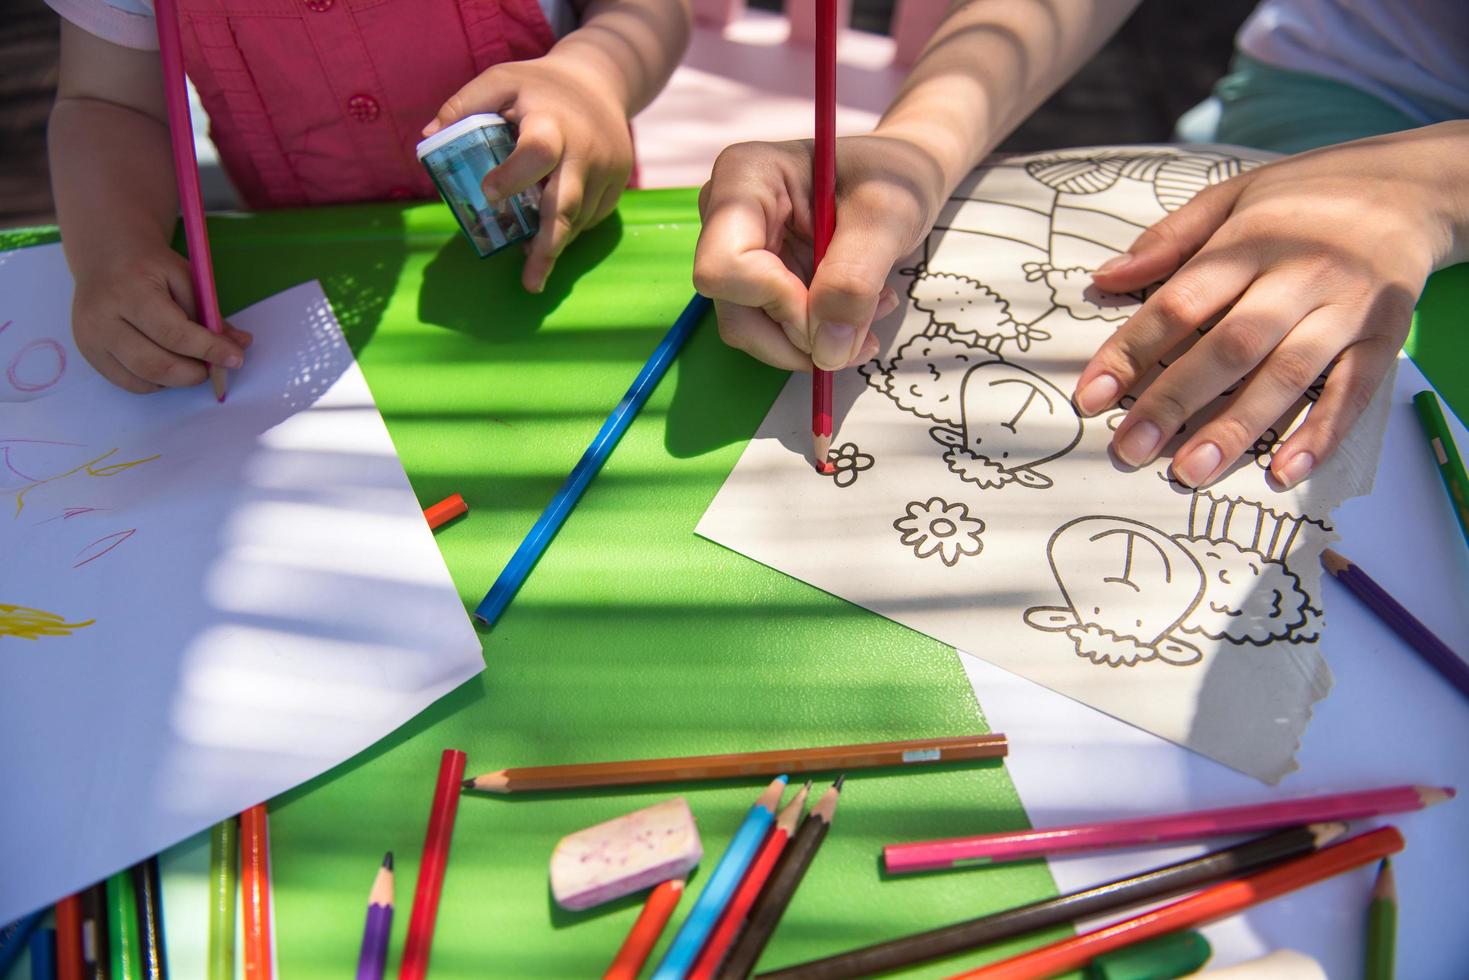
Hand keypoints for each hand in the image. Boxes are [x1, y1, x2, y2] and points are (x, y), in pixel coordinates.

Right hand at [71, 244, 251, 393]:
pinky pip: (129, 382)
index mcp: (129, 291)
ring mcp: (90, 339)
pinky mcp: (88, 354)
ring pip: (143, 379)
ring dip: (177, 380)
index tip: (235, 358)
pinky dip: (157, 381)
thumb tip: (240, 345)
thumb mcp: (186, 278)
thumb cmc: (150, 267)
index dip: (209, 350)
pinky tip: (168, 364)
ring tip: (192, 363)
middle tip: (213, 367)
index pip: (174, 333)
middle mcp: (102, 318)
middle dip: (193, 373)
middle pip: (155, 364)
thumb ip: (211, 313)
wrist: (105, 258)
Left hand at [425, 55, 633, 292]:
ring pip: (578, 220)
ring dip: (553, 244)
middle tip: (530, 283)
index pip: (537, 152)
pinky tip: (550, 238)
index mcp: (552, 123)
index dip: (514, 175)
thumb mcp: (500, 81)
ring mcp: (606, 172)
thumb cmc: (538, 87)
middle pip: (567, 205)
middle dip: (548, 246)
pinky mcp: (616, 187)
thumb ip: (464, 105)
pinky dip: (569, 231)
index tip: (489, 193)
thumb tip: (428, 140)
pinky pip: (590, 219)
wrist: (601, 82)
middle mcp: (585, 151)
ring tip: (532, 267)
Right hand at [692, 132, 948, 370]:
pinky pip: (768, 331)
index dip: (780, 303)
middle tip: (862, 336)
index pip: (725, 267)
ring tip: (868, 319)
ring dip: (812, 343)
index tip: (836, 308)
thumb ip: (854, 279)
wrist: (897, 179)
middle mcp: (724, 215)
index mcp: (743, 178)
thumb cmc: (892, 177)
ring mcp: (733, 250)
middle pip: (734, 309)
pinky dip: (813, 339)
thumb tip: (827, 351)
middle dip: (799, 336)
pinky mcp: (752, 279)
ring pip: (748, 330)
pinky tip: (854, 317)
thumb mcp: (887, 218)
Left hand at [1077, 123, 1468, 488]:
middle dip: (1174, 401)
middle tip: (1130, 448)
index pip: (1181, 302)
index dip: (1132, 350)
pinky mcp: (1386, 336)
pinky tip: (1284, 472)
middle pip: (1230, 346)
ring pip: (1286, 375)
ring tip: (1190, 472)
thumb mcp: (1234, 195)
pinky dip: (1321, 434)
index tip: (1091, 395)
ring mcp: (1347, 309)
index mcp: (1252, 240)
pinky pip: (1353, 391)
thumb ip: (1170, 239)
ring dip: (1237, 428)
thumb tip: (1105, 278)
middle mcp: (1301, 275)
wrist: (1416, 187)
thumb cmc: (1307, 196)